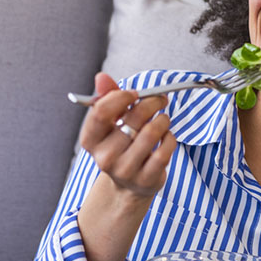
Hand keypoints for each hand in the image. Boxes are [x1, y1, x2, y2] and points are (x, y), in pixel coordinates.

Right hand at [77, 73, 175, 198]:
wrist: (129, 183)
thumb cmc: (120, 145)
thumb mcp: (111, 123)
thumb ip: (107, 98)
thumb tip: (102, 77)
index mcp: (91, 140)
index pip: (101, 111)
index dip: (121, 97)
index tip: (135, 93)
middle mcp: (104, 157)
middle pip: (132, 119)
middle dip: (151, 103)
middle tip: (160, 99)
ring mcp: (125, 170)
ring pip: (151, 132)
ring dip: (163, 120)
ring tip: (163, 120)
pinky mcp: (146, 179)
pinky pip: (165, 149)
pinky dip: (170, 137)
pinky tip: (166, 137)